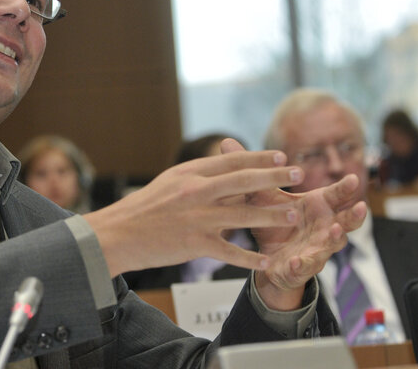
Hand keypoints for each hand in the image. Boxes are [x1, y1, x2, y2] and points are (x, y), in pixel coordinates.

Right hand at [85, 145, 305, 278]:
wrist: (118, 233)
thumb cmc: (145, 207)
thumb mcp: (171, 181)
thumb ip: (200, 176)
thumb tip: (229, 168)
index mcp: (190, 173)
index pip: (232, 161)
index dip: (260, 158)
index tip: (282, 156)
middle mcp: (195, 191)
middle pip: (243, 181)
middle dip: (275, 178)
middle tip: (300, 174)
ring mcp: (196, 217)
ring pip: (243, 215)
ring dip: (272, 215)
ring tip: (294, 214)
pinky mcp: (193, 244)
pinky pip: (229, 252)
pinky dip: (250, 258)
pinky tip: (267, 262)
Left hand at [221, 139, 366, 309]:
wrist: (266, 258)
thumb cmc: (272, 221)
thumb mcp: (259, 194)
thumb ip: (249, 170)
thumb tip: (226, 142)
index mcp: (317, 206)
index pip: (336, 194)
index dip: (345, 187)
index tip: (352, 177)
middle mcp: (323, 226)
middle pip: (346, 220)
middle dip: (354, 215)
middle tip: (360, 206)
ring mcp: (316, 248)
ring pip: (332, 244)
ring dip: (336, 238)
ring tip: (335, 232)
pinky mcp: (302, 267)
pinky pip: (305, 266)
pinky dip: (303, 263)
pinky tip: (298, 260)